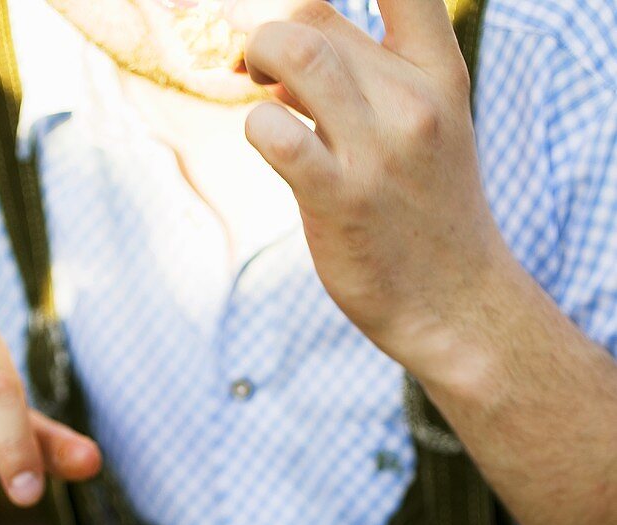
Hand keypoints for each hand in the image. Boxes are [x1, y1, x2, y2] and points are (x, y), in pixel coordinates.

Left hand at [242, 0, 509, 377]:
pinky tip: (270, 143)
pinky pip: (275, 132)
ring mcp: (377, 152)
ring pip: (296, 51)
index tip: (309, 12)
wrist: (456, 305)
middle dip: (273, 34)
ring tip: (259, 86)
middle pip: (318, 17)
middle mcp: (413, 104)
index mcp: (441, 76)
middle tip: (262, 68)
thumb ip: (369, 84)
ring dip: (258, 57)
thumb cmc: (427, 215)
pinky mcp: (339, 199)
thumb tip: (283, 56)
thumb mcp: (427, 131)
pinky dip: (257, 126)